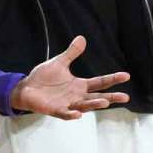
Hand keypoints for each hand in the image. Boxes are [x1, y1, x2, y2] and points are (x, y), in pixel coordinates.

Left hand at [11, 36, 130, 119]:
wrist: (26, 87)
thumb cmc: (44, 77)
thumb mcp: (59, 63)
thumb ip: (71, 53)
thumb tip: (82, 38)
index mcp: (80, 85)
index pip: (99, 82)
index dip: (112, 79)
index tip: (126, 75)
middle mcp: (77, 96)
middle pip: (97, 97)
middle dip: (111, 98)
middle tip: (125, 97)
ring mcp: (67, 104)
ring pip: (84, 106)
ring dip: (94, 105)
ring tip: (105, 102)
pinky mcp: (55, 110)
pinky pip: (65, 114)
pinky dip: (71, 114)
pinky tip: (78, 114)